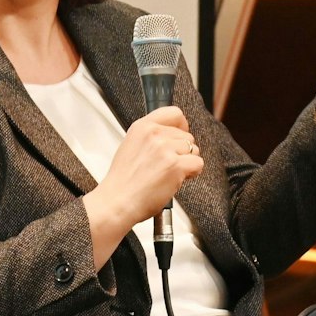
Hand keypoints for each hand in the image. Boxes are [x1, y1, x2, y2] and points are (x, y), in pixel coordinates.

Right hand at [83, 106, 203, 240]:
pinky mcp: (175, 165)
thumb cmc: (123, 182)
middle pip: (187, 136)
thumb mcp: (130, 146)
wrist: (117, 201)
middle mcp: (154, 134)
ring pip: (194, 150)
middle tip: (169, 166)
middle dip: (183, 151)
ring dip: (187, 163)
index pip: (174, 113)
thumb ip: (150, 137)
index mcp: (142, 127)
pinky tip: (178, 179)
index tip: (180, 136)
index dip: (182, 126)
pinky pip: (198, 163)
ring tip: (170, 174)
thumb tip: (172, 137)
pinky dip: (192, 173)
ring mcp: (165, 149)